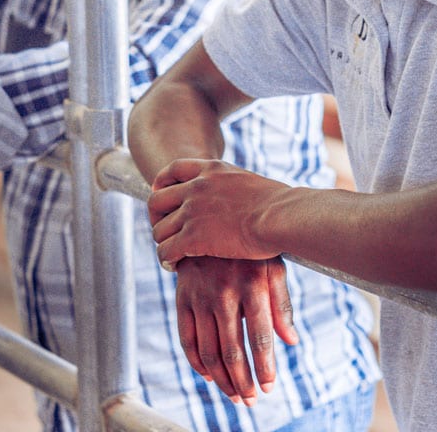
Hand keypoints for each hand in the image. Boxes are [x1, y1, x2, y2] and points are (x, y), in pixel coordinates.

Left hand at [150, 158, 288, 266]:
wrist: (280, 216)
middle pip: (157, 200)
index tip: (161, 194)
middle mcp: (197, 187)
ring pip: (160, 229)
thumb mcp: (250, 183)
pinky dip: (166, 260)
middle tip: (165, 231)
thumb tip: (242, 199)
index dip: (162, 183)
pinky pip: (166, 250)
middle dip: (156, 217)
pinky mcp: (193, 237)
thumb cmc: (278, 205)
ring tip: (172, 255)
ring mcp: (192, 211)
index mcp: (212, 170)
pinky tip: (175, 267)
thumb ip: (235, 187)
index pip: (174, 169)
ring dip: (163, 243)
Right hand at [174, 255, 297, 405]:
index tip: (268, 386)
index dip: (264, 366)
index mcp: (252, 283)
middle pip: (232, 350)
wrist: (210, 218)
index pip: (259, 335)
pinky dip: (197, 363)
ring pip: (209, 351)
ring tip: (234, 395)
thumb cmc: (250, 246)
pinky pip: (186, 339)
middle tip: (250, 400)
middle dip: (242, 381)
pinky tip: (210, 376)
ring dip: (222, 380)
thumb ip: (282, 304)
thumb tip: (291, 341)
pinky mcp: (183, 297)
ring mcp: (200, 295)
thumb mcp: (272, 266)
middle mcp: (224, 291)